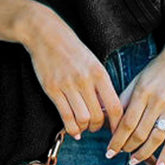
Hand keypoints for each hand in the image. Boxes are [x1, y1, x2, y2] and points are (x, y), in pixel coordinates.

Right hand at [24, 12, 123, 140]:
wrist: (46, 34)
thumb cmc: (72, 49)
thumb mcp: (93, 63)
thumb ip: (101, 84)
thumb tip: (108, 109)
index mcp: (99, 73)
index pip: (115, 106)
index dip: (118, 123)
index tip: (117, 130)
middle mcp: (85, 80)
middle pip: (98, 116)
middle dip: (99, 127)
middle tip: (97, 128)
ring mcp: (68, 85)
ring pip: (82, 118)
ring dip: (85, 128)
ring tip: (85, 126)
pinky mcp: (52, 89)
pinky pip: (65, 116)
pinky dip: (71, 128)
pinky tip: (74, 130)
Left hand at [105, 45, 164, 164]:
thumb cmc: (157, 69)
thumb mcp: (137, 80)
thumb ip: (123, 99)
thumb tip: (105, 116)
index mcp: (142, 92)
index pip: (126, 123)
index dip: (116, 140)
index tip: (109, 151)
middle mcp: (157, 101)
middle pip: (139, 133)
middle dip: (127, 147)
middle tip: (120, 153)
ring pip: (156, 138)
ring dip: (143, 153)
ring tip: (134, 160)